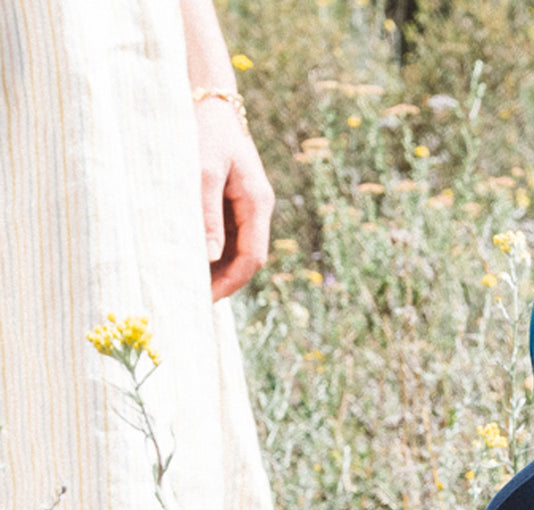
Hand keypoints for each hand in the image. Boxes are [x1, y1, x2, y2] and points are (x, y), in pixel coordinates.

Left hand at [195, 99, 273, 299]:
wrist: (207, 98)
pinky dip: (211, 251)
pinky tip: (190, 258)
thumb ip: (207, 215)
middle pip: (247, 258)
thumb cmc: (204, 130)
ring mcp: (246, 205)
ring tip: (188, 282)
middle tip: (192, 297)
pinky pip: (226, 234)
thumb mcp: (203, 171)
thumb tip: (211, 257)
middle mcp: (257, 208)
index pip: (253, 257)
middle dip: (224, 280)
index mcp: (257, 202)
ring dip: (217, 268)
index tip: (206, 299)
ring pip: (237, 249)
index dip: (232, 283)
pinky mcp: (233, 201)